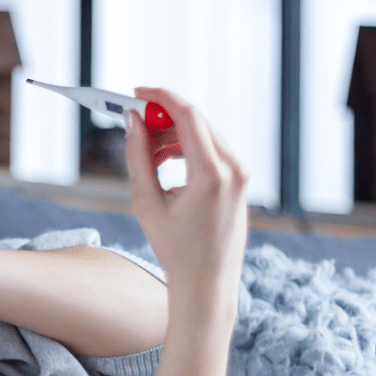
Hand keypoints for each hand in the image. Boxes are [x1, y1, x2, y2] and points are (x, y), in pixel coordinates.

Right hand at [124, 87, 248, 304]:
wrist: (207, 283)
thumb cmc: (175, 250)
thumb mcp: (146, 203)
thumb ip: (138, 158)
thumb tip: (133, 123)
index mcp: (212, 173)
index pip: (188, 115)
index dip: (160, 98)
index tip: (137, 92)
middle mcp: (234, 169)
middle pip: (196, 121)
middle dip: (163, 117)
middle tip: (134, 123)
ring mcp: (241, 175)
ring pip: (203, 135)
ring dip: (173, 135)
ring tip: (146, 156)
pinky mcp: (240, 181)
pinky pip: (212, 151)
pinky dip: (187, 149)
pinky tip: (165, 165)